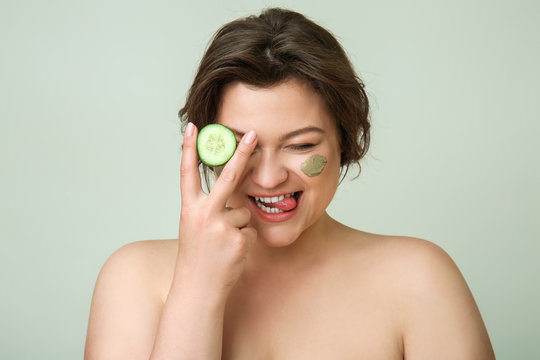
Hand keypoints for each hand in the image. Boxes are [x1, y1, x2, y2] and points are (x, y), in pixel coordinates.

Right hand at [176, 122, 257, 299]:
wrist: (198, 288)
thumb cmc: (197, 255)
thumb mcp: (195, 227)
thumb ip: (210, 207)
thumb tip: (234, 190)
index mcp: (189, 209)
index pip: (188, 173)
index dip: (189, 149)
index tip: (192, 127)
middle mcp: (204, 214)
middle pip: (228, 177)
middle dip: (242, 153)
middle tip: (254, 134)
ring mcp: (221, 226)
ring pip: (244, 212)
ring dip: (239, 226)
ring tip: (224, 244)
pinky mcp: (238, 239)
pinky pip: (250, 230)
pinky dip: (245, 240)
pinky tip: (232, 253)